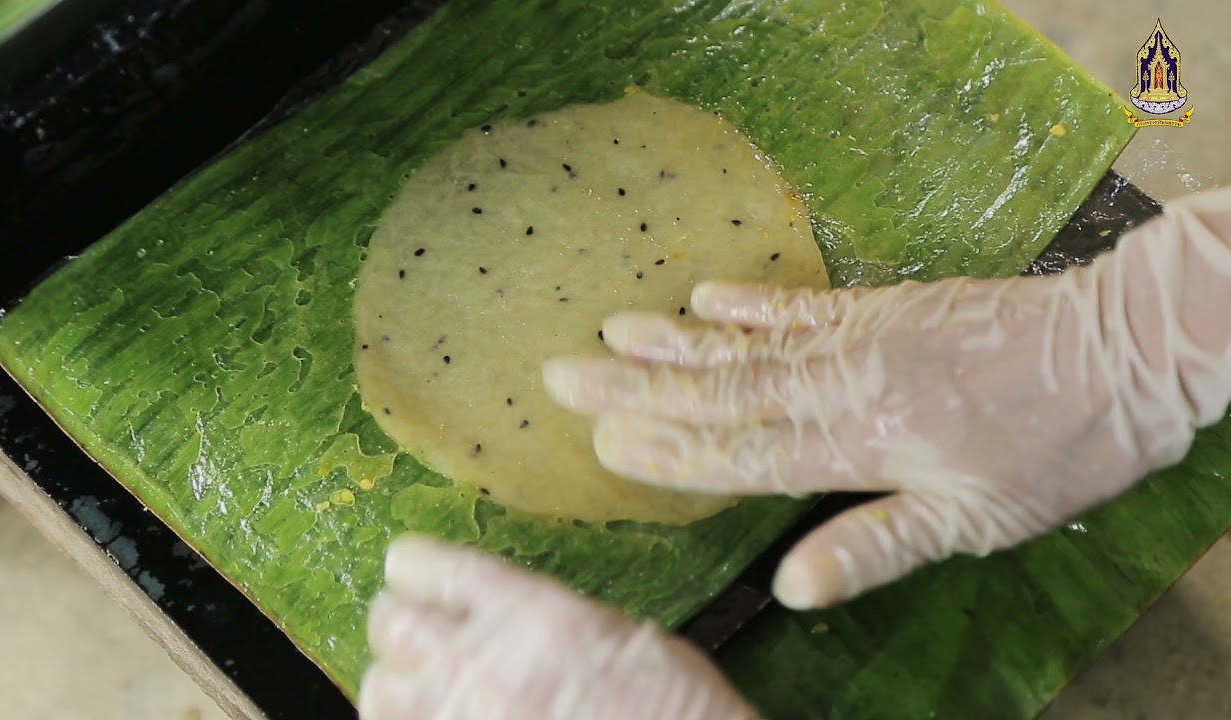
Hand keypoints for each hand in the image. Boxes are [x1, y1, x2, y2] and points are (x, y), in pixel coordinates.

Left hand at [359, 534, 759, 719]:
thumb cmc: (675, 708)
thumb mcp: (622, 635)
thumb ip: (548, 620)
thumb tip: (507, 615)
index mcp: (531, 613)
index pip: (429, 567)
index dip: (414, 567)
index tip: (412, 571)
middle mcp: (482, 664)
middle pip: (389, 623)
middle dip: (400, 625)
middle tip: (416, 633)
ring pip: (379, 689)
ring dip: (396, 685)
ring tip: (418, 690)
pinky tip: (435, 719)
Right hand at [542, 187, 1230, 610]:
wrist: (1120, 347)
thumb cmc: (1052, 449)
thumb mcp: (974, 522)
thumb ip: (874, 548)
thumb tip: (789, 587)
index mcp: (861, 445)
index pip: (743, 453)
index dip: (670, 453)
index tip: (603, 444)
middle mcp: (845, 384)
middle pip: (724, 389)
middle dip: (639, 387)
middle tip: (563, 373)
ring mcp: (860, 338)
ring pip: (747, 342)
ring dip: (673, 341)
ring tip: (608, 330)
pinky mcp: (881, 309)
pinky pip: (799, 306)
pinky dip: (747, 304)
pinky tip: (702, 298)